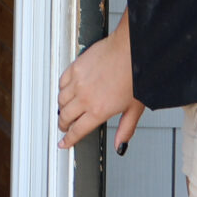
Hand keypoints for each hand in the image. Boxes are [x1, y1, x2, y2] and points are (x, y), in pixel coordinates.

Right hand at [57, 16, 143, 153]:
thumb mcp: (135, 108)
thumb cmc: (136, 76)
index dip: (69, 139)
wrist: (131, 50)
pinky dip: (62, 90)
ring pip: (61, 100)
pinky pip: (62, 82)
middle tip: (65, 127)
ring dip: (62, 108)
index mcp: (99, 110)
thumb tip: (120, 145)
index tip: (64, 142)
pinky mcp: (75, 68)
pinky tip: (67, 91)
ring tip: (66, 110)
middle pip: (65, 117)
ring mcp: (78, 82)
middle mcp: (85, 97)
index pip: (78, 130)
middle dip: (64, 125)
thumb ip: (126, 129)